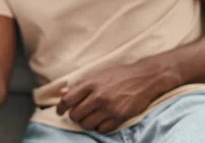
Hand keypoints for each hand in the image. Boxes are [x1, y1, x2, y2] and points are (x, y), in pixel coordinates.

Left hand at [56, 61, 170, 133]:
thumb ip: (80, 84)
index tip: (60, 111)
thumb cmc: (120, 74)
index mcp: (90, 83)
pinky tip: (102, 120)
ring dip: (87, 122)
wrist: (144, 77)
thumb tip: (63, 93)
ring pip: (87, 124)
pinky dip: (100, 127)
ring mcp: (109, 107)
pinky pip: (102, 129)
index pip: (68, 100)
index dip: (61, 108)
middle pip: (76, 115)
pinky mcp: (119, 117)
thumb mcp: (98, 74)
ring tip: (91, 117)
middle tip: (79, 113)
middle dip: (75, 116)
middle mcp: (98, 96)